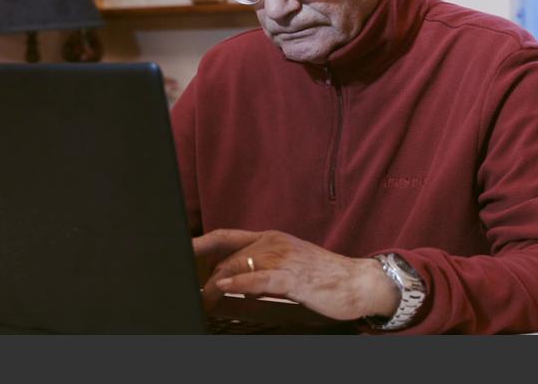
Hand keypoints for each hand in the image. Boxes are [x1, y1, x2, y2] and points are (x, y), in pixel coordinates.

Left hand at [192, 228, 400, 320]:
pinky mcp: (291, 276)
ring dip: (215, 286)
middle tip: (197, 296)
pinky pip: (258, 278)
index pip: (226, 236)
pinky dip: (238, 282)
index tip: (180, 249)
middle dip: (206, 277)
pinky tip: (224, 287)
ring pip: (238, 267)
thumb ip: (261, 266)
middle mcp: (273, 242)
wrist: (357, 281)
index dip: (200, 242)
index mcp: (271, 237)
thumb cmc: (323, 276)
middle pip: (227, 257)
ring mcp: (282, 258)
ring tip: (204, 300)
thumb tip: (232, 279)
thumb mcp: (289, 263)